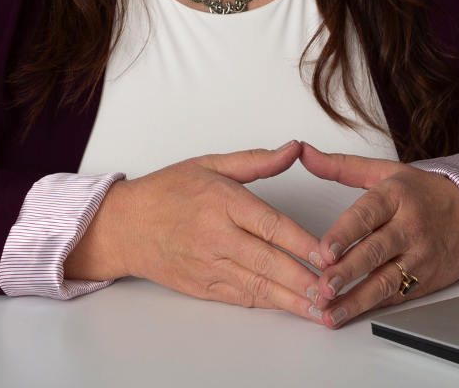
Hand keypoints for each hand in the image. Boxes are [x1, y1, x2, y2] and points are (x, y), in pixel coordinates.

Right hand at [66, 141, 322, 319]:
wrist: (124, 226)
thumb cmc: (165, 191)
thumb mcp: (210, 164)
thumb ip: (257, 160)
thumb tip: (294, 148)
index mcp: (221, 201)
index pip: (270, 225)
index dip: (302, 242)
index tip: (328, 253)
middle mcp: (215, 235)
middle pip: (268, 261)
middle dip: (305, 279)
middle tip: (334, 290)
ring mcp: (208, 265)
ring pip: (258, 286)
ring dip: (293, 299)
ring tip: (322, 308)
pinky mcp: (202, 287)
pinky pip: (241, 297)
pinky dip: (268, 303)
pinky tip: (290, 307)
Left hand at [299, 144, 458, 328]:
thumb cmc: (423, 192)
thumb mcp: (384, 171)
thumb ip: (341, 166)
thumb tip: (305, 153)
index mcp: (395, 196)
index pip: (367, 215)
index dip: (344, 233)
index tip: (324, 249)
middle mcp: (408, 228)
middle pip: (375, 252)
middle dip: (348, 271)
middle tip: (324, 285)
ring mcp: (418, 257)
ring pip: (385, 282)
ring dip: (357, 299)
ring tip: (332, 312)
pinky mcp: (423, 281)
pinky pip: (396, 297)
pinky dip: (372, 308)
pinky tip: (350, 315)